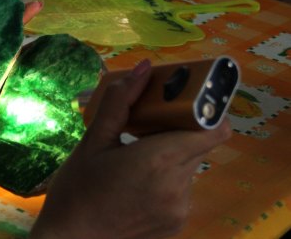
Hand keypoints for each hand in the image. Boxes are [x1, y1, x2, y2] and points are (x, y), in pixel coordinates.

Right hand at [30, 59, 231, 238]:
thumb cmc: (76, 189)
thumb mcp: (93, 143)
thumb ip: (121, 103)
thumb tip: (144, 68)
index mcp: (159, 160)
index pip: (214, 129)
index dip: (206, 111)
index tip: (182, 103)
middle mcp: (179, 186)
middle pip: (198, 145)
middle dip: (178, 130)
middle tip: (145, 126)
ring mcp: (180, 208)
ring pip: (189, 167)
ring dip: (170, 156)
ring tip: (133, 158)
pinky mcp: (177, 224)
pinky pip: (180, 189)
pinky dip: (165, 179)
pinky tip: (134, 184)